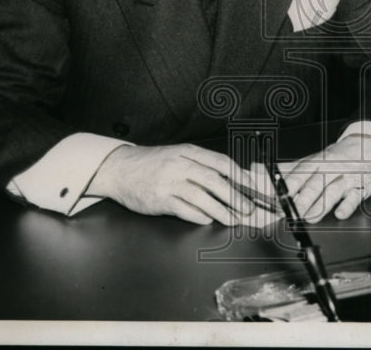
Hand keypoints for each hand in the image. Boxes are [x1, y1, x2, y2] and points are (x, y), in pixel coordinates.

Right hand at [87, 143, 255, 224]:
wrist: (118, 169)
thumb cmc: (151, 163)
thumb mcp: (177, 155)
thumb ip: (200, 164)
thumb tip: (230, 179)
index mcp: (187, 152)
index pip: (220, 162)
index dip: (239, 175)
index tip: (252, 186)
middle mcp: (179, 165)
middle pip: (214, 180)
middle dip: (234, 196)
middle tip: (247, 208)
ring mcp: (169, 182)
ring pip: (201, 197)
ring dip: (221, 210)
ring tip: (233, 219)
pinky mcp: (159, 199)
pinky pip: (184, 210)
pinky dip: (199, 216)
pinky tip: (208, 220)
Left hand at [282, 135, 370, 222]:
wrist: (369, 147)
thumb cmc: (337, 157)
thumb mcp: (312, 160)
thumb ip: (288, 169)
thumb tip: (258, 169)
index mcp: (316, 162)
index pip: (298, 175)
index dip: (287, 188)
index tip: (276, 200)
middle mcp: (330, 169)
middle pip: (314, 184)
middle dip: (302, 200)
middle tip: (291, 213)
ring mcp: (347, 177)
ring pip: (332, 191)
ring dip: (320, 205)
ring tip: (310, 218)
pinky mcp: (362, 186)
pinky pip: (355, 197)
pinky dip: (347, 206)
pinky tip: (340, 214)